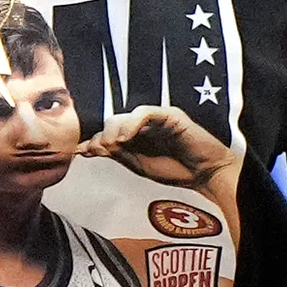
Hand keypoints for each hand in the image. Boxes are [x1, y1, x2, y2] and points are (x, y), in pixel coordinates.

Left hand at [79, 105, 236, 188]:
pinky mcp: (169, 114)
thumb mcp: (138, 164)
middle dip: (102, 136)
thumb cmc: (176, 169)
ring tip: (114, 145)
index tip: (81, 151)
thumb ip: (116, 154)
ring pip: (125, 116)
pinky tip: (127, 138)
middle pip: (111, 121)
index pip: (107, 131)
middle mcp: (142, 124)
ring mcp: (155, 118)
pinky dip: (132, 123)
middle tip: (100, 150)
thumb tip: (88, 148)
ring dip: (113, 131)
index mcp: (134, 135)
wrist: (205, 174)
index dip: (92, 140)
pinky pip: (145, 112)